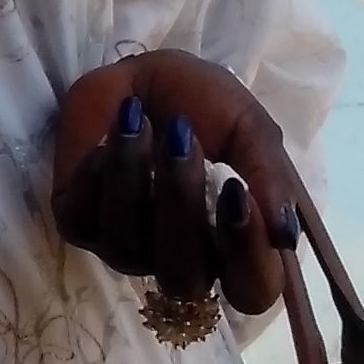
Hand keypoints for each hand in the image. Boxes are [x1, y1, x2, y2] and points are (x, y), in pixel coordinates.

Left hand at [50, 50, 300, 316]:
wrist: (143, 74)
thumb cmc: (205, 107)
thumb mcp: (249, 128)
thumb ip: (269, 177)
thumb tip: (285, 235)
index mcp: (231, 245)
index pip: (251, 290)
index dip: (246, 255)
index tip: (237, 191)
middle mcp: (181, 258)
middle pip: (184, 279)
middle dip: (181, 205)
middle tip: (181, 137)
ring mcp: (127, 248)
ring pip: (127, 251)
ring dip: (133, 180)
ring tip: (140, 122)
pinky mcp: (79, 225)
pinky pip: (82, 222)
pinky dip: (95, 176)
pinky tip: (105, 139)